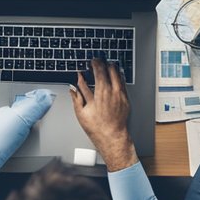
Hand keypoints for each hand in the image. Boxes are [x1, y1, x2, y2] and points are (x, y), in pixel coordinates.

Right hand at [69, 56, 136, 170]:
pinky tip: (113, 79)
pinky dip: (118, 77)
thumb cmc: (97, 128)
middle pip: (111, 68)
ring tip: (106, 69)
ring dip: (112, 69)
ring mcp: (121, 95)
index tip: (92, 62)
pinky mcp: (126, 100)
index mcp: (101, 92)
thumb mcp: (81, 112)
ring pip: (119, 74)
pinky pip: (123, 83)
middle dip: (104, 63)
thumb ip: (77, 96)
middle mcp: (113, 91)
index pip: (99, 70)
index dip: (95, 63)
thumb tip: (72, 87)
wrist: (112, 138)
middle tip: (98, 64)